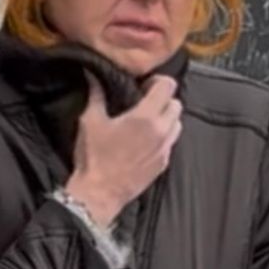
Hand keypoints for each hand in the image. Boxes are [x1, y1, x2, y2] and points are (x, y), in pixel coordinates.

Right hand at [65, 74, 182, 226]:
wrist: (99, 194)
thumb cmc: (94, 158)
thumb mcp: (90, 122)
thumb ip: (96, 95)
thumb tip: (93, 74)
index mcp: (145, 117)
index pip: (168, 86)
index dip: (157, 81)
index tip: (144, 86)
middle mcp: (161, 131)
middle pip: (177, 103)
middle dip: (163, 100)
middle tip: (145, 104)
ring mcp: (165, 149)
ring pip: (178, 123)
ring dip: (167, 119)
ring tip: (148, 123)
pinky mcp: (163, 164)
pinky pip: (171, 143)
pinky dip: (163, 138)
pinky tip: (145, 142)